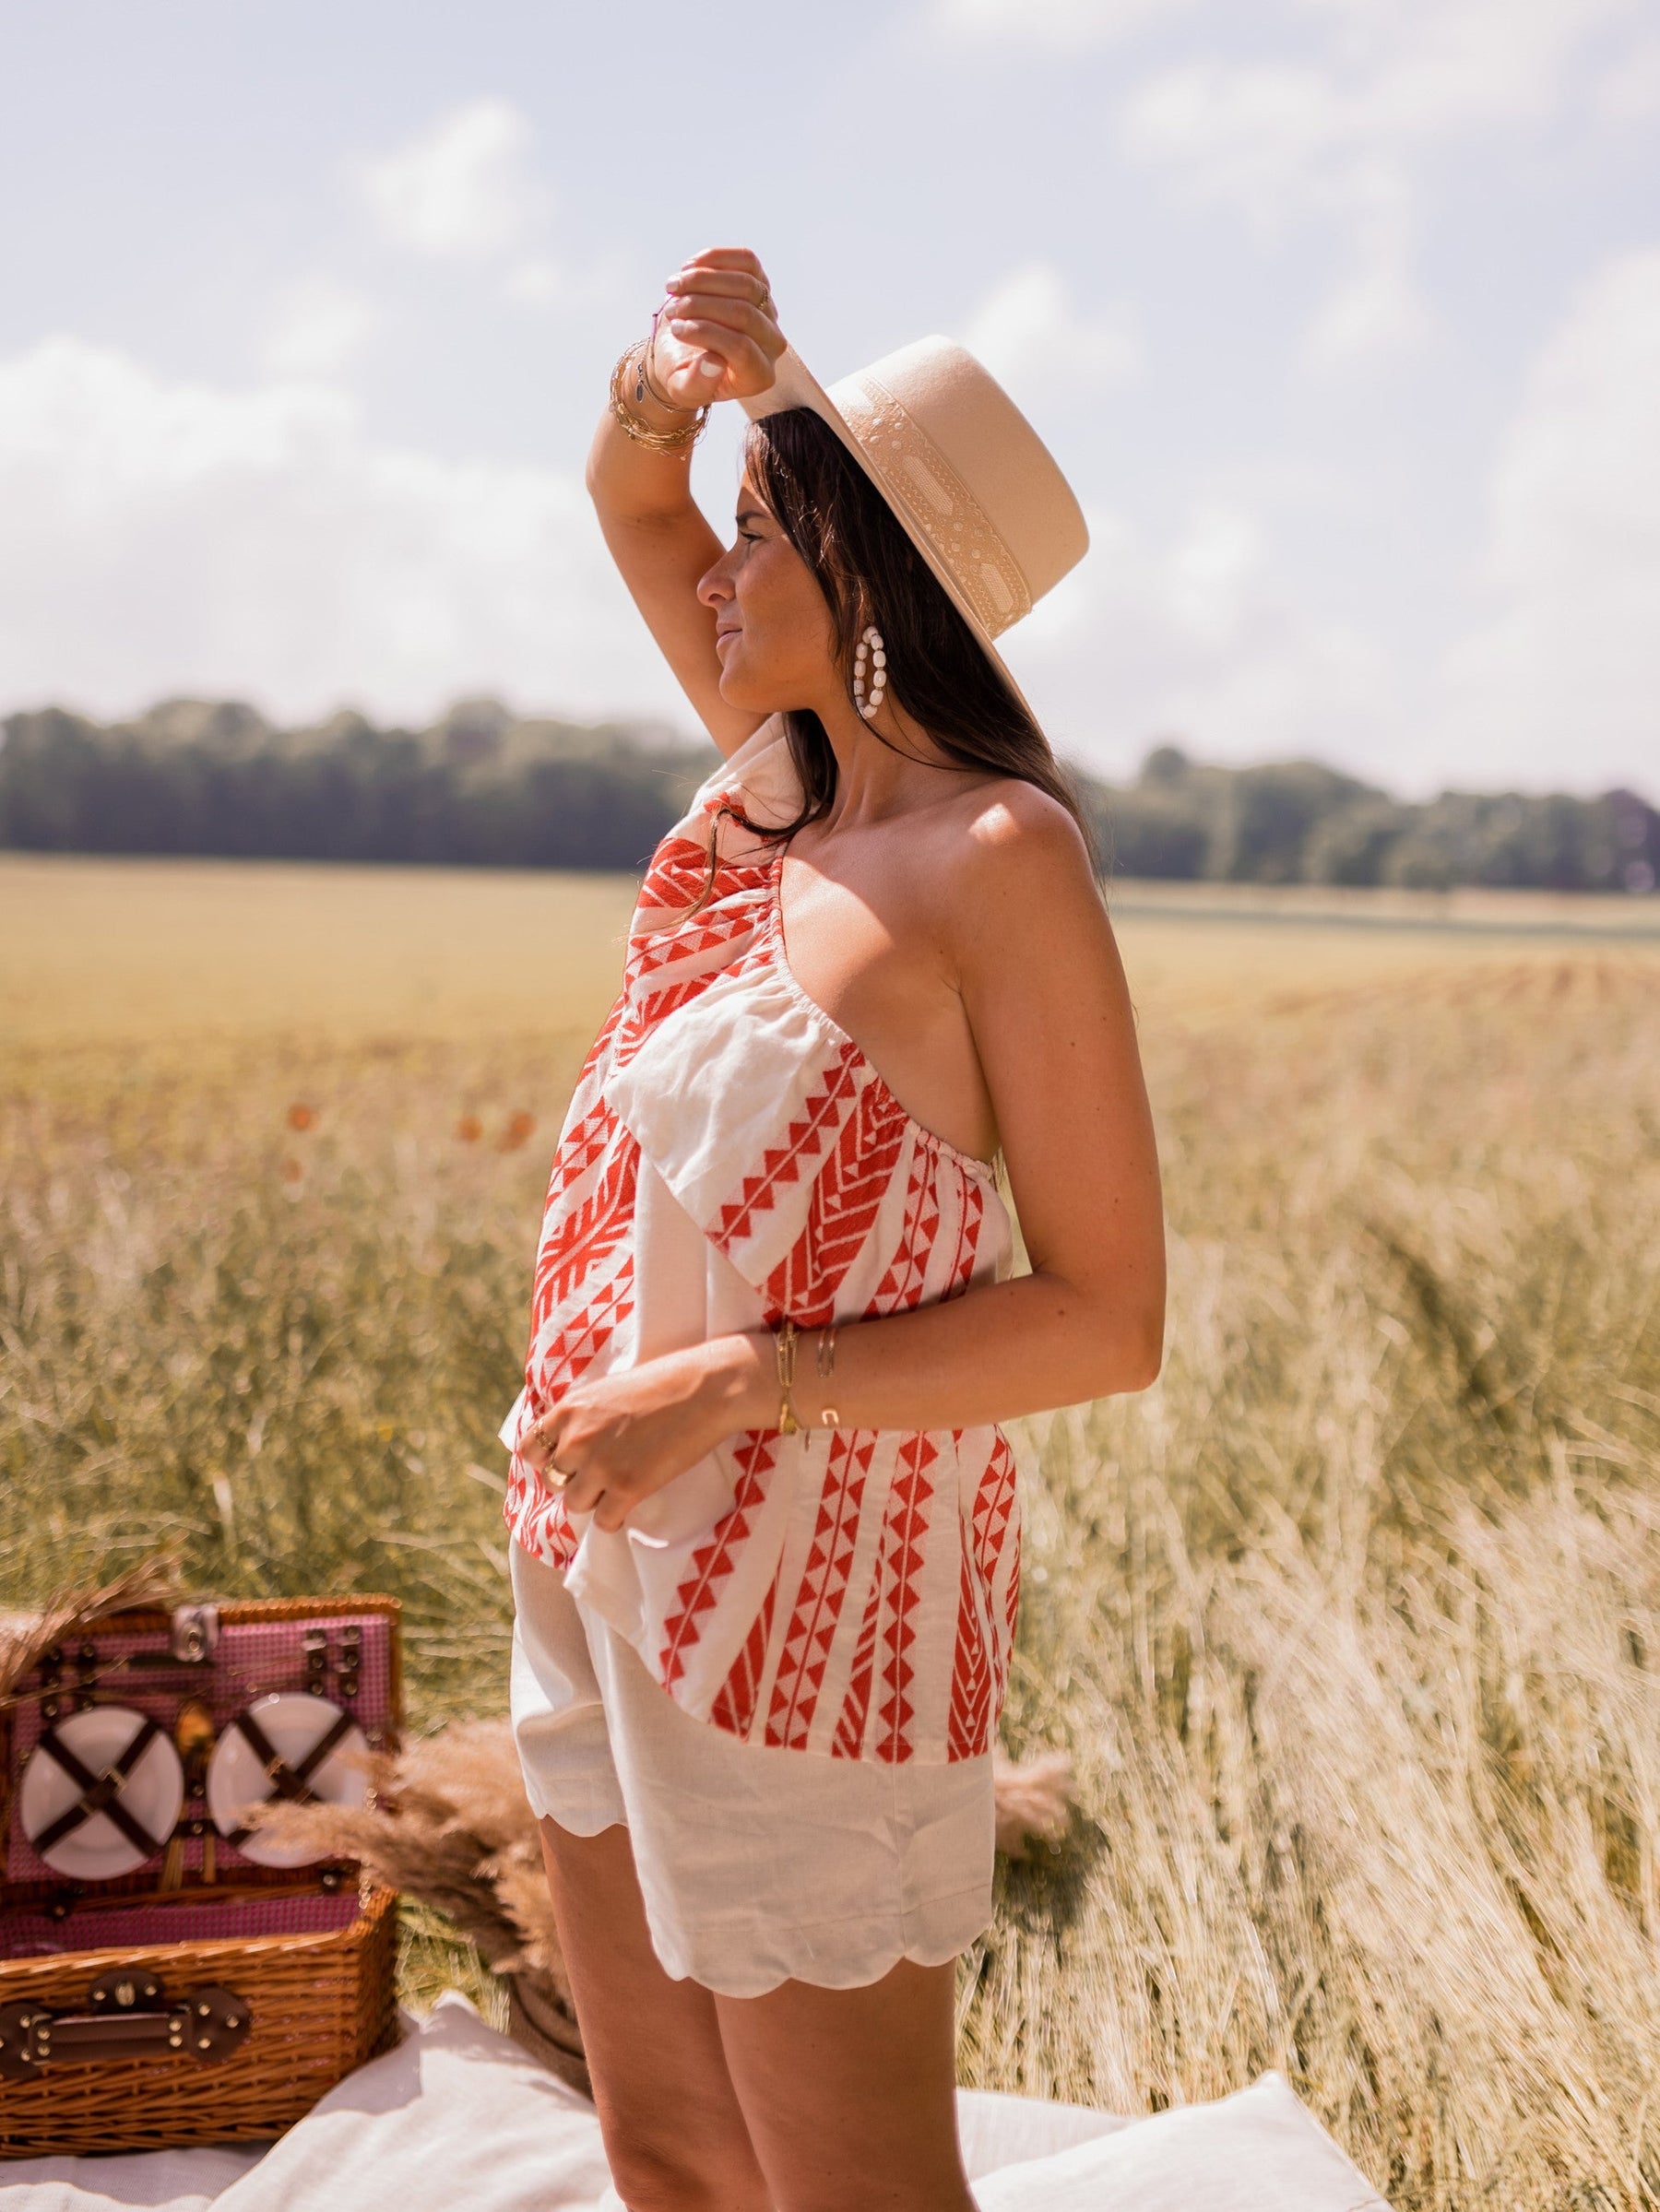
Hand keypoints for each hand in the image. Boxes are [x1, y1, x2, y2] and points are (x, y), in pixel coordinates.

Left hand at [518, 1335, 770, 1532]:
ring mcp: (600, 1466)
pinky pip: (605, 1521)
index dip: (547, 1459)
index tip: (567, 1461)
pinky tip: (629, 1504)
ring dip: (594, 1500)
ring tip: (617, 1488)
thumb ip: (583, 1416)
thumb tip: (569, 1443)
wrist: (706, 1389)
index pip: (530, 1450)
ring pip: (575, 1504)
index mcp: (569, 1410)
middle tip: (600, 1474)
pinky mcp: (627, 1488)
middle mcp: (576, 1440)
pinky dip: (615, 1518)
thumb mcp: (608, 1390)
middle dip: (575, 1480)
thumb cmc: (664, 1382)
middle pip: (553, 1481)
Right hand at [650, 246, 785, 407]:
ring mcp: (769, 311)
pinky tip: (689, 268)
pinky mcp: (760, 282)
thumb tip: (713, 362)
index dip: (705, 333)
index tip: (676, 329)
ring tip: (673, 288)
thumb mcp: (682, 388)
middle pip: (744, 313)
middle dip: (701, 305)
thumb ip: (697, 384)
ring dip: (703, 280)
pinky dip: (715, 258)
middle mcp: (772, 344)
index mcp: (757, 377)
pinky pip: (747, 261)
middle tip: (672, 309)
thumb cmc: (684, 373)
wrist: (684, 350)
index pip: (741, 349)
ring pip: (745, 283)